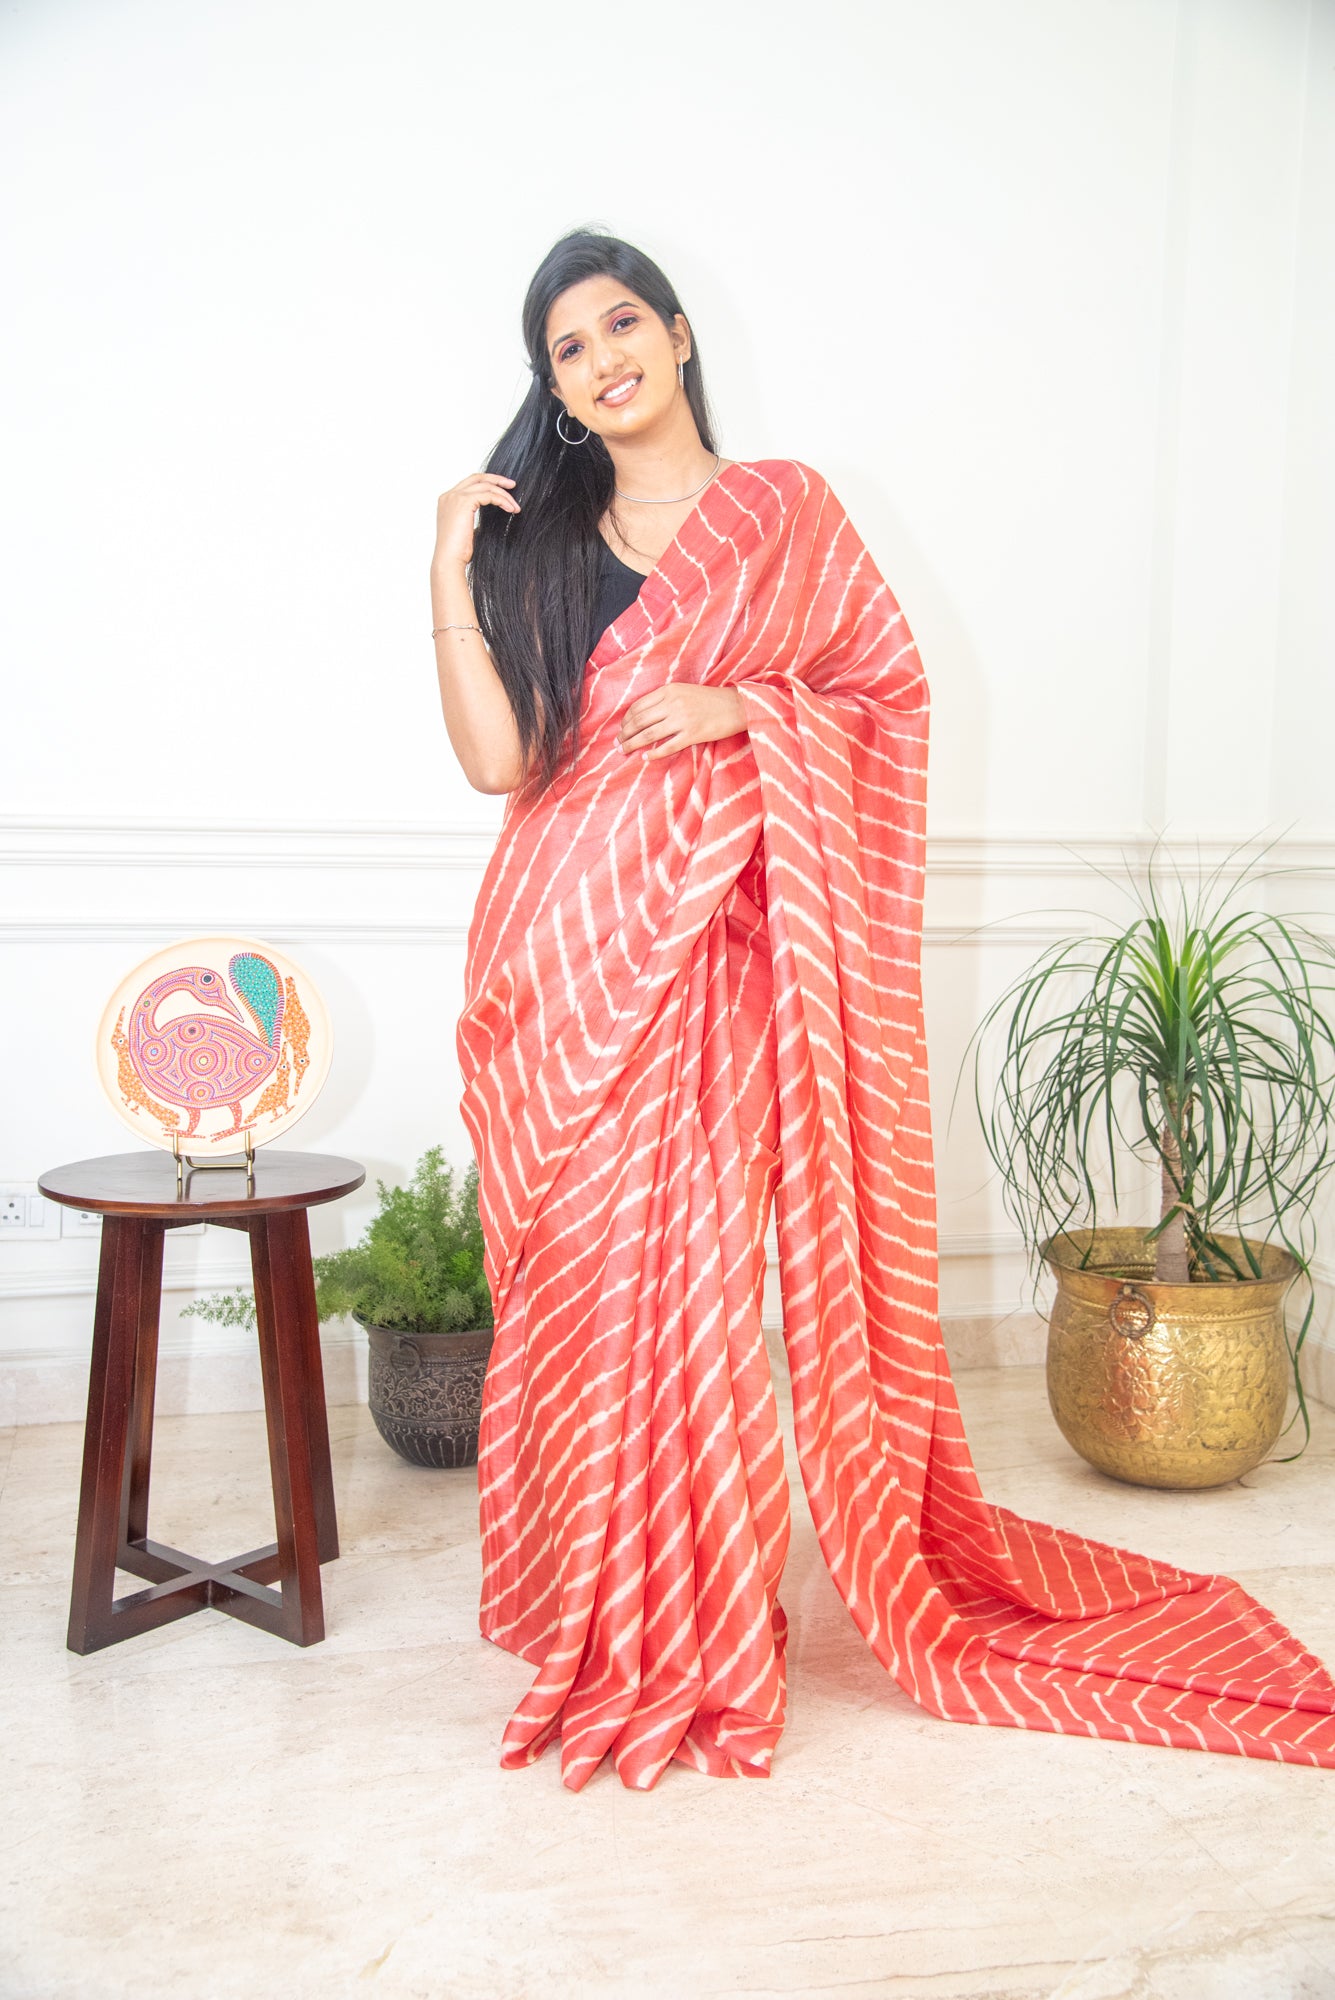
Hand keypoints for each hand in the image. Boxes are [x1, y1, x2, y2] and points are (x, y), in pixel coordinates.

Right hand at [432, 473, 519, 571]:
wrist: (449, 561)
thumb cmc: (458, 552)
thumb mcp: (466, 529)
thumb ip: (472, 518)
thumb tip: (488, 516)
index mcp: (447, 500)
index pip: (470, 483)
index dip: (487, 483)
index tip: (503, 489)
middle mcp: (449, 496)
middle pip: (477, 477)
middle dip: (496, 479)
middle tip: (512, 485)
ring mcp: (455, 497)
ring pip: (485, 486)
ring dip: (503, 494)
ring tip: (515, 507)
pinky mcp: (464, 502)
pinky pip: (488, 495)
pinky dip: (502, 500)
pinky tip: (510, 509)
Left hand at [617, 682, 746, 759]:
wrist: (737, 705)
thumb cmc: (709, 699)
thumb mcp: (684, 691)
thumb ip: (664, 700)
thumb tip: (642, 716)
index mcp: (669, 690)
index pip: (638, 706)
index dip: (625, 720)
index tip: (621, 729)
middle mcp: (673, 703)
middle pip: (639, 721)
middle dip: (624, 734)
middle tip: (617, 744)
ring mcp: (683, 719)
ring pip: (649, 734)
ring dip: (632, 744)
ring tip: (624, 751)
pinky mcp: (693, 734)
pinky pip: (668, 746)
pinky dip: (654, 753)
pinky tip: (646, 757)